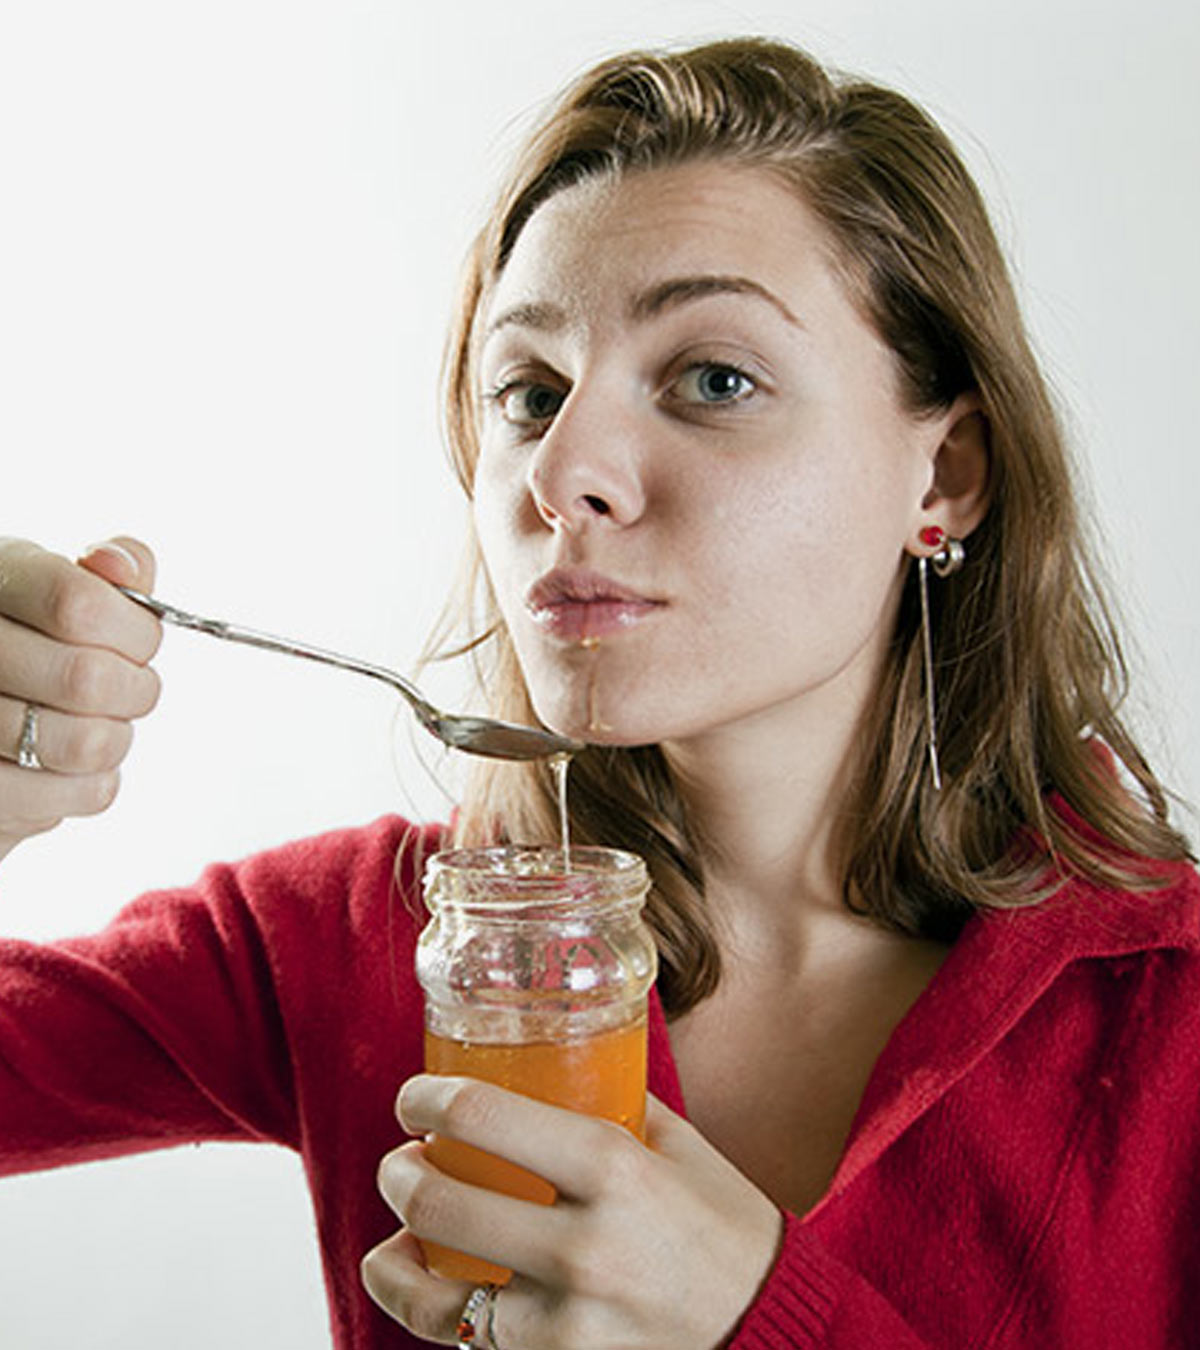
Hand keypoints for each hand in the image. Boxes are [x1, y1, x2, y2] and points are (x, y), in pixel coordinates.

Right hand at [0, 537, 161, 860]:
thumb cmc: (26, 648)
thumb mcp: (56, 592)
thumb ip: (101, 578)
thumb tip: (124, 565)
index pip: (78, 604)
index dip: (135, 631)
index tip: (140, 641)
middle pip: (88, 679)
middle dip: (134, 690)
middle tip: (127, 689)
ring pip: (87, 743)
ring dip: (116, 738)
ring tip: (97, 724)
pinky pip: (78, 796)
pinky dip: (94, 783)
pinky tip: (69, 764)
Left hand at [362, 1076, 782, 1348]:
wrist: (775, 1334)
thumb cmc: (729, 1232)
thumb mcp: (683, 1148)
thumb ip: (618, 1105)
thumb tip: (561, 1063)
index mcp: (614, 1167)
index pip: (482, 1115)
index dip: (425, 1099)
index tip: (415, 1098)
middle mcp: (582, 1244)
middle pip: (438, 1202)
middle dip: (398, 1174)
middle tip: (401, 1160)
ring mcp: (566, 1322)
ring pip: (433, 1294)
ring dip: (395, 1255)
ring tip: (397, 1234)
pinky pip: (467, 1342)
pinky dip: (429, 1310)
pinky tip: (422, 1285)